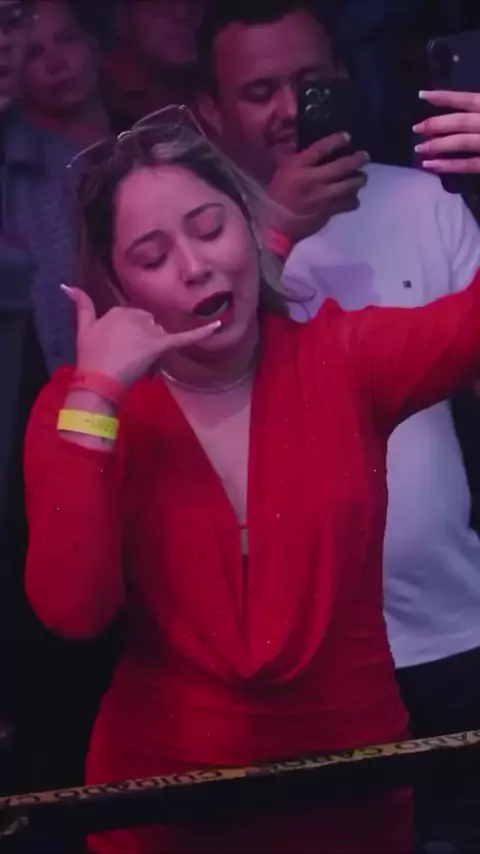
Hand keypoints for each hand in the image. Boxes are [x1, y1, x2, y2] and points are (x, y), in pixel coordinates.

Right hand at [63, 287, 220, 386]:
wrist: (97, 379)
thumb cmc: (90, 356)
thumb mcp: (83, 328)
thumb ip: (82, 305)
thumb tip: (68, 286)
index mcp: (120, 310)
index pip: (134, 320)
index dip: (129, 337)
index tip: (118, 351)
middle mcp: (136, 315)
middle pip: (150, 326)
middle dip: (143, 341)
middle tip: (127, 359)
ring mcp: (148, 330)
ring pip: (160, 335)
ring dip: (153, 347)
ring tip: (135, 363)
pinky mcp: (160, 344)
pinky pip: (183, 337)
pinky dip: (201, 332)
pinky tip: (218, 326)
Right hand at [268, 133, 368, 243]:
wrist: (277, 225)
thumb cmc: (277, 196)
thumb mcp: (281, 172)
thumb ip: (293, 158)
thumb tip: (303, 143)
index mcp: (299, 167)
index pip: (321, 148)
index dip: (337, 140)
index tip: (347, 137)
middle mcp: (313, 179)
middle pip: (343, 166)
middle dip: (357, 159)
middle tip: (364, 156)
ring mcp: (323, 197)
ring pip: (350, 185)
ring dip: (360, 179)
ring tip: (361, 177)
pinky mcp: (328, 211)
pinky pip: (349, 203)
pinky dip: (354, 200)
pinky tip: (352, 198)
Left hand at [413, 90, 479, 173]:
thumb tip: (468, 105)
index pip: (467, 99)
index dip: (445, 97)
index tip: (422, 95)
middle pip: (460, 122)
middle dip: (436, 124)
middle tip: (416, 128)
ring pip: (461, 142)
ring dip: (438, 145)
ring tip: (419, 148)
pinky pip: (469, 165)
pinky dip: (449, 165)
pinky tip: (430, 165)